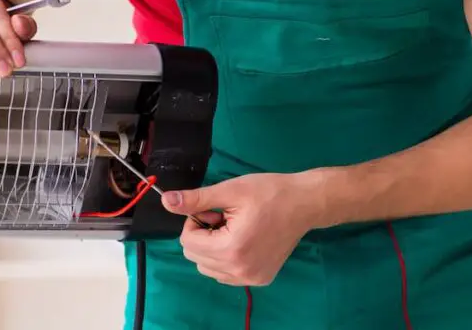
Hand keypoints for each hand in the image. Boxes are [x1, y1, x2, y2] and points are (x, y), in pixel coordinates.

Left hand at [162, 172, 324, 286]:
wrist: (305, 203)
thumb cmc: (270, 192)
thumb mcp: (230, 190)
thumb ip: (196, 199)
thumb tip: (166, 201)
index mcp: (231, 248)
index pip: (187, 242)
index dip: (195, 221)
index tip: (215, 209)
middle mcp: (239, 270)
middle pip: (195, 257)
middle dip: (203, 235)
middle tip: (226, 217)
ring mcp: (250, 278)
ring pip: (208, 268)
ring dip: (213, 248)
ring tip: (235, 228)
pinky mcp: (260, 280)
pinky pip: (226, 274)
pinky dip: (226, 258)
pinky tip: (244, 240)